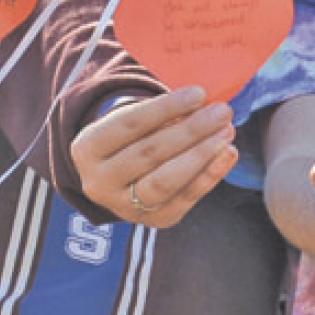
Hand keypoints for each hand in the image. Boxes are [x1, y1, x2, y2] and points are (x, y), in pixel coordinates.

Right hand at [71, 87, 237, 227]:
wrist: (121, 178)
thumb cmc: (133, 138)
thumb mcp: (133, 120)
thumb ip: (162, 114)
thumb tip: (204, 104)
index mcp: (87, 148)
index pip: (130, 124)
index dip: (166, 107)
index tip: (199, 93)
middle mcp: (99, 182)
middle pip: (149, 153)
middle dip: (191, 130)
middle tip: (222, 111)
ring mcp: (124, 207)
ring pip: (165, 181)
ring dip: (202, 155)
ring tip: (227, 131)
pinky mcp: (155, 221)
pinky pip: (186, 198)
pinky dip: (211, 175)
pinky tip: (228, 154)